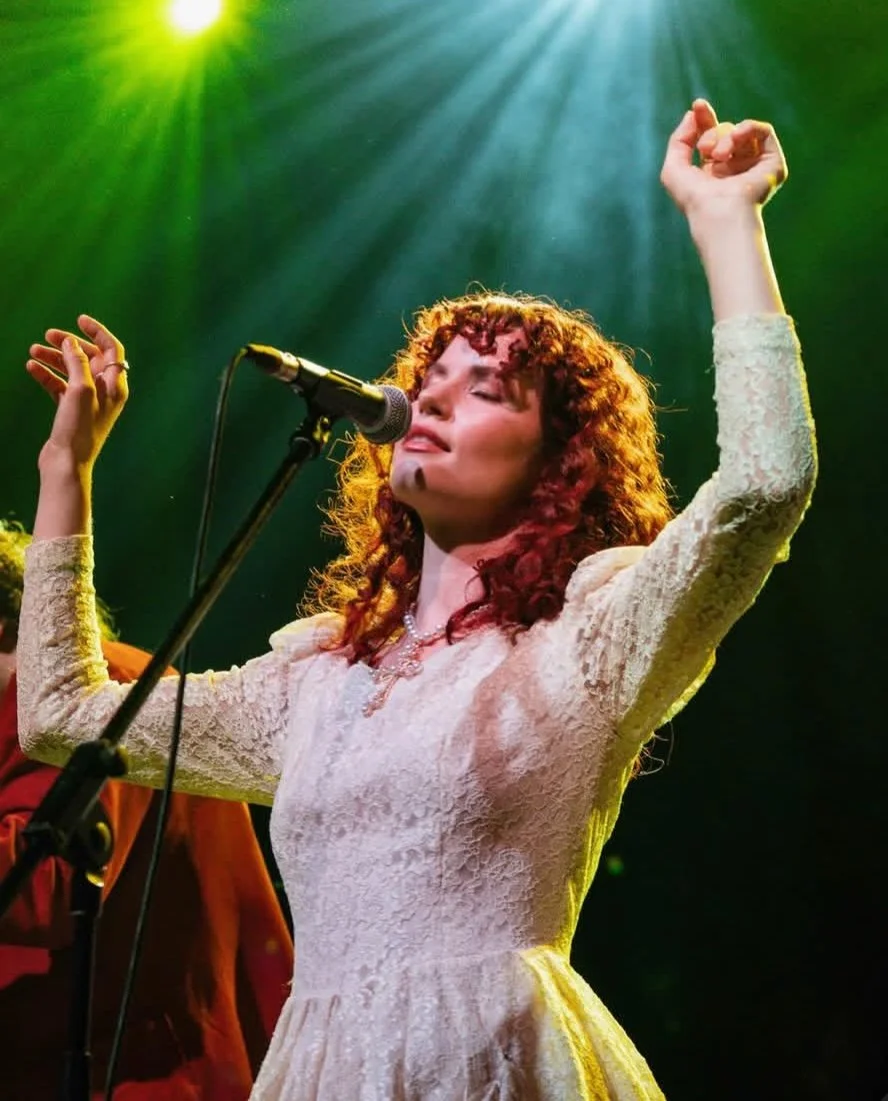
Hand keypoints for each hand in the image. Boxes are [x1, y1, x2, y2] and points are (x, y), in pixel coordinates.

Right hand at [27, 314, 128, 469]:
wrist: (67, 462)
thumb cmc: (79, 428)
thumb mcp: (80, 390)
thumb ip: (78, 363)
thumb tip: (71, 342)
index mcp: (115, 386)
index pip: (112, 350)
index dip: (98, 333)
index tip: (80, 319)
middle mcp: (105, 392)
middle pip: (90, 358)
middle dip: (69, 345)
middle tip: (48, 335)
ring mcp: (88, 401)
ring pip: (71, 370)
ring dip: (54, 358)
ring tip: (34, 351)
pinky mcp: (71, 410)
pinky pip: (60, 386)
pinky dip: (47, 375)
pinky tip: (32, 368)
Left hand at [660, 98, 787, 216]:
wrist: (718, 211)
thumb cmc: (694, 198)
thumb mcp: (673, 168)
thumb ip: (679, 139)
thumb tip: (693, 114)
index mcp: (713, 171)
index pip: (712, 136)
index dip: (704, 119)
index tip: (698, 105)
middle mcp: (735, 168)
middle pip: (723, 131)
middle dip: (711, 133)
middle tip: (705, 150)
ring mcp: (754, 166)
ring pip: (741, 132)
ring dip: (726, 136)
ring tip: (718, 155)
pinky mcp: (772, 163)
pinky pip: (763, 131)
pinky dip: (749, 127)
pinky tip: (737, 136)